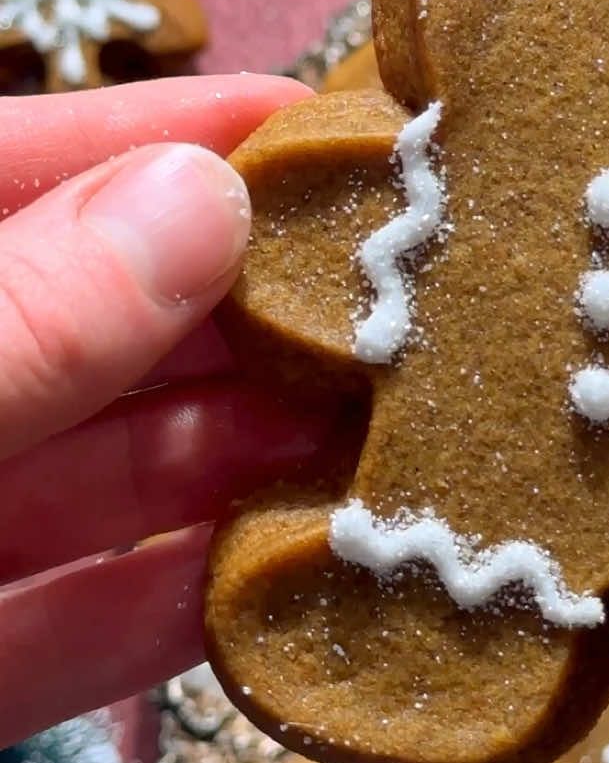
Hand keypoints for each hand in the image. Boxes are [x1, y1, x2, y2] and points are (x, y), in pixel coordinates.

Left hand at [0, 74, 328, 744]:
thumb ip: (19, 323)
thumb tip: (202, 198)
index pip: (20, 170)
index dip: (171, 136)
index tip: (334, 129)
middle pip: (93, 328)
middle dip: (246, 318)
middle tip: (414, 310)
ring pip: (100, 484)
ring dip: (242, 470)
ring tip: (393, 453)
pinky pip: (68, 632)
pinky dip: (172, 616)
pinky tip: (295, 597)